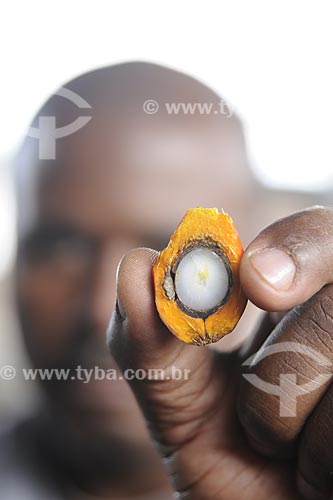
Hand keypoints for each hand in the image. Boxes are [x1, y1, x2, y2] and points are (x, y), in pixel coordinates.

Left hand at [107, 206, 332, 499]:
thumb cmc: (220, 453)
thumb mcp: (174, 392)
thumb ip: (148, 334)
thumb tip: (137, 267)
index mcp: (297, 306)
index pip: (314, 238)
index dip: (293, 242)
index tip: (252, 278)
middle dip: (302, 290)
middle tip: (262, 303)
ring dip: (281, 410)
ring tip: (272, 442)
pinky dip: (315, 459)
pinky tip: (311, 471)